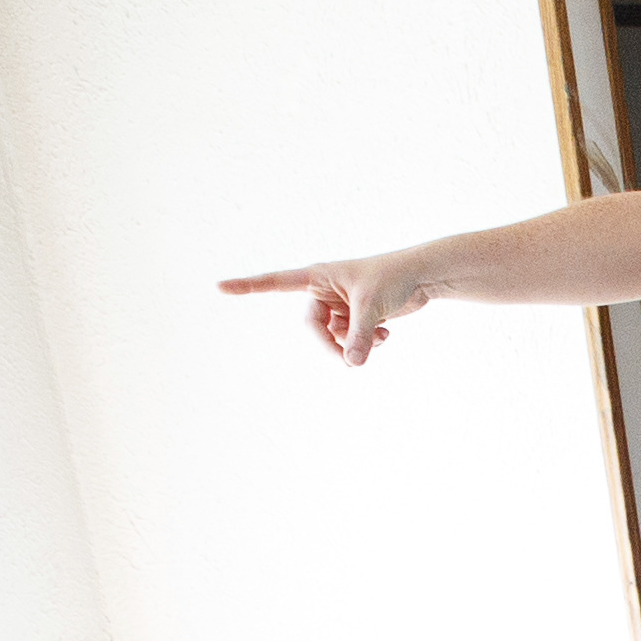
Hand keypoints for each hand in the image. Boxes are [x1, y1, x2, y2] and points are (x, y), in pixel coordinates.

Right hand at [219, 253, 426, 364]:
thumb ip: (359, 337)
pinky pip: (351, 338)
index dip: (247, 286)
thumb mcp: (372, 308)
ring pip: (334, 336)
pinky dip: (367, 341)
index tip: (220, 287)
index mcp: (317, 276)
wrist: (421, 275)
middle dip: (332, 345)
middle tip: (350, 362)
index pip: (275, 282)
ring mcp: (340, 304)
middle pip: (313, 327)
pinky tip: (386, 334)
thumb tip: (351, 364)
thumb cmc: (393, 277)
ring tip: (379, 337)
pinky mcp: (356, 315)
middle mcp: (324, 290)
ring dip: (355, 343)